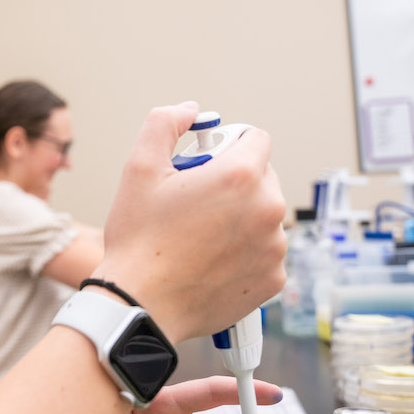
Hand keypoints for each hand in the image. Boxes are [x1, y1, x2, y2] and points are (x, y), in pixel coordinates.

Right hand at [96, 102, 286, 341]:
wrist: (141, 304)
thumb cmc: (139, 240)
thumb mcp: (139, 168)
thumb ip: (164, 123)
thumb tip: (188, 110)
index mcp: (241, 175)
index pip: (256, 138)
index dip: (228, 144)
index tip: (206, 162)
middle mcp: (268, 209)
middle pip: (262, 177)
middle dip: (234, 182)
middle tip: (195, 201)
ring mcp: (274, 247)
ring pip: (263, 216)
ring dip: (240, 218)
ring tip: (199, 235)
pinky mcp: (273, 279)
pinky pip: (265, 252)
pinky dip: (244, 252)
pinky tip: (210, 260)